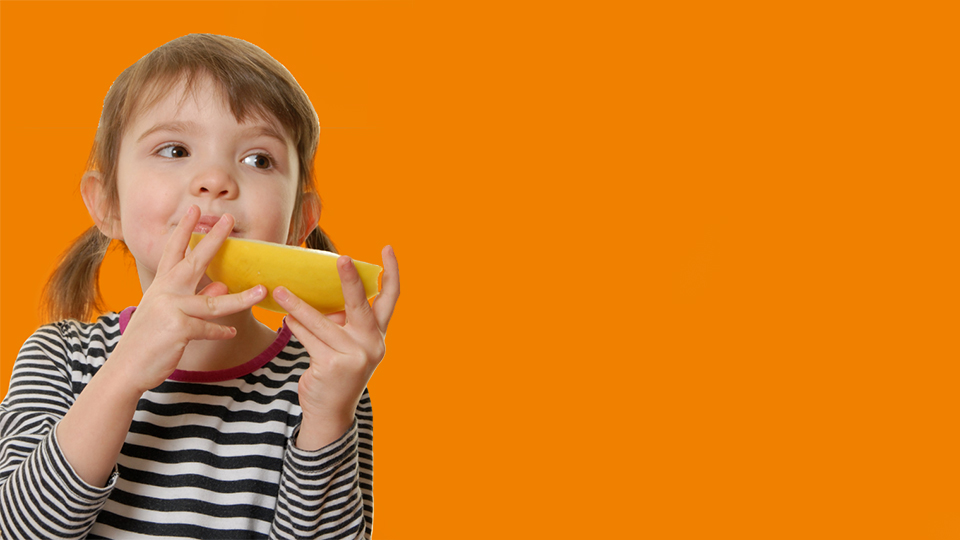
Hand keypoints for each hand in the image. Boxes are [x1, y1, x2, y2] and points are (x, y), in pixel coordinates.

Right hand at [116, 205, 266, 392]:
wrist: (127, 368)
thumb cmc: (150, 340)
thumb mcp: (170, 314)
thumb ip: (195, 299)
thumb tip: (220, 286)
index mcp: (162, 286)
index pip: (174, 251)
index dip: (185, 230)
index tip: (195, 209)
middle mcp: (165, 292)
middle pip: (194, 261)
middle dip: (214, 239)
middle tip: (229, 219)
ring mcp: (170, 309)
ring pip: (214, 302)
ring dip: (241, 298)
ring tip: (261, 291)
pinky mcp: (177, 328)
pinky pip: (208, 328)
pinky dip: (220, 331)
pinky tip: (230, 332)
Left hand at [273, 245, 399, 449]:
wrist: (330, 413)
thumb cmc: (337, 370)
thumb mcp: (347, 344)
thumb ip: (341, 320)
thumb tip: (317, 291)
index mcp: (378, 334)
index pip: (391, 298)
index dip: (391, 272)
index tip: (388, 247)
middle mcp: (372, 344)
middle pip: (360, 305)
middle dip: (350, 280)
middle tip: (341, 258)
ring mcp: (354, 356)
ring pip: (322, 322)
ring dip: (299, 305)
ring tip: (281, 290)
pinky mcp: (333, 365)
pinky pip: (309, 338)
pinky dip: (295, 326)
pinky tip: (285, 317)